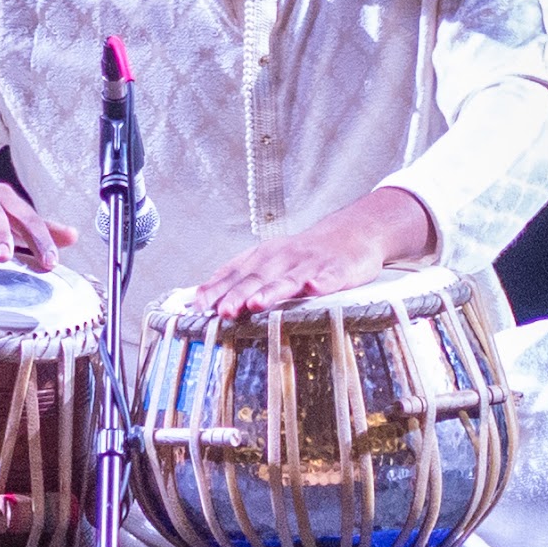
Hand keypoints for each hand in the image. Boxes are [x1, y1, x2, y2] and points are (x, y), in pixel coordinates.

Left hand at [189, 188, 432, 317]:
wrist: (350, 234)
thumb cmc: (302, 256)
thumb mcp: (268, 261)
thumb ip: (237, 279)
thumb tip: (198, 299)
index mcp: (263, 257)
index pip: (234, 274)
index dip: (216, 290)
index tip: (197, 307)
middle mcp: (283, 258)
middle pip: (257, 278)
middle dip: (237, 295)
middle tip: (222, 312)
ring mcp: (310, 264)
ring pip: (288, 279)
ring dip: (271, 291)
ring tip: (256, 303)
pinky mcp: (337, 270)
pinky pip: (329, 277)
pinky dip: (321, 282)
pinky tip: (314, 287)